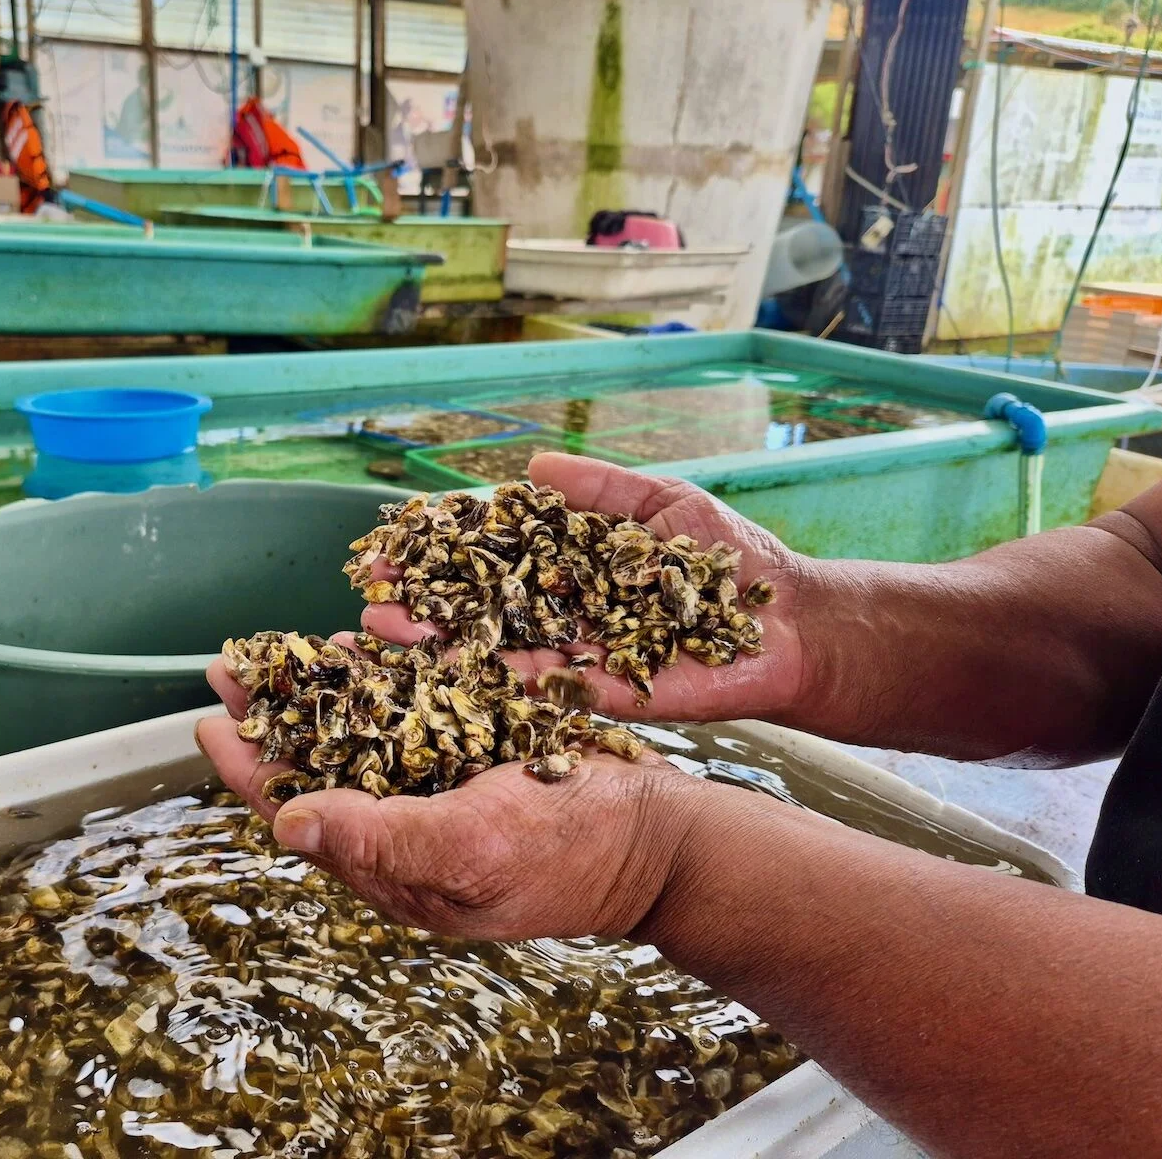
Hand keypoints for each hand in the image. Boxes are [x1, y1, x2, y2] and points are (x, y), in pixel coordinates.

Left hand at [196, 675, 700, 940]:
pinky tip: (365, 647)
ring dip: (321, 690)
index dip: (250, 768)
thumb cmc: (572, 856)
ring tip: (284, 648)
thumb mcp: (468, 848)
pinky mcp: (480, 750)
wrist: (662, 835)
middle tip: (231, 664)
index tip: (208, 720)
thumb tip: (285, 825)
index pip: (299, 812)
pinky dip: (385, 679)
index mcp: (393, 862)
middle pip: (320, 765)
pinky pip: (416, 712)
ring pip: (363, 732)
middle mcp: (409, 823)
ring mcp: (445, 784)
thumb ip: (378, 838)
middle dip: (273, 716)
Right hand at [362, 453, 813, 725]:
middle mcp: (564, 619)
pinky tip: (455, 673)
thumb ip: (600, 490)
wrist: (796, 624)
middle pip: (477, 613)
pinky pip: (547, 689)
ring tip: (382, 637)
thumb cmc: (734, 562)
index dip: (441, 554)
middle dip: (420, 607)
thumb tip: (536, 464)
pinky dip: (503, 681)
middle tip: (365, 601)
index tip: (390, 546)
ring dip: (437, 648)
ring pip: (495, 654)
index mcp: (571, 573)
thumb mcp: (662, 504)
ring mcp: (580, 661)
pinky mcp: (606, 696)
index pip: (493, 560)